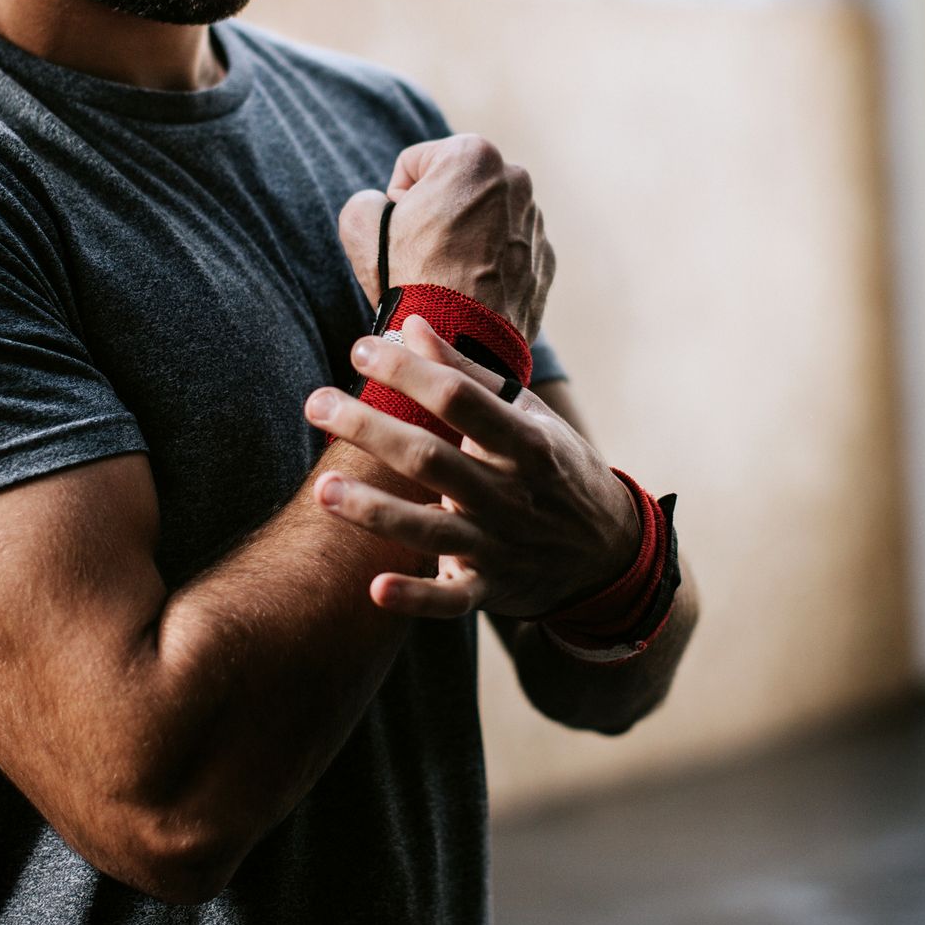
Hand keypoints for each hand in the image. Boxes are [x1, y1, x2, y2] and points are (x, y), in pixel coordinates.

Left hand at [302, 315, 638, 618]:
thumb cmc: (556, 467)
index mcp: (524, 441)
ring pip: (431, 528)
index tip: (359, 350)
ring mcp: (499, 545)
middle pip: (430, 458)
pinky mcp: (489, 588)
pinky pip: (449, 599)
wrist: (609, 551)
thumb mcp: (527, 415)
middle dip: (369, 429)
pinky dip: (416, 597)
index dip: (406, 371)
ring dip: (375, 512)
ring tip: (322, 490)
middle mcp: (511, 493)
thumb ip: (467, 374)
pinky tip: (376, 588)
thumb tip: (412, 325)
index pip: (456, 398)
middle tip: (315, 404)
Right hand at [337, 135, 554, 340]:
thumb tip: (382, 206)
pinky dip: (489, 264)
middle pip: (454, 187)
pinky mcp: (544, 259)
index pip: (415, 162)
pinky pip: (506, 250)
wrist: (459, 341)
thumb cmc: (410, 277)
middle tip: (423, 252)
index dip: (397, 199)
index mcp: (473, 154)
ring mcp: (535, 221)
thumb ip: (368, 199)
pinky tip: (470, 289)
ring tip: (447, 274)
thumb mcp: (359, 225)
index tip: (401, 230)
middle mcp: (516, 179)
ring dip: (465, 237)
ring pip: (484, 218)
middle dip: (437, 212)